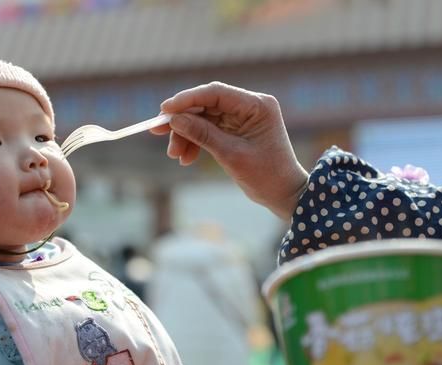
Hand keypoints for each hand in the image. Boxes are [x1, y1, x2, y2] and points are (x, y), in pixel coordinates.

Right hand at [151, 81, 307, 220]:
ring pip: (203, 118)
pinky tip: (185, 158)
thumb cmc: (266, 176)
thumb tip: (175, 120)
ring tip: (175, 155)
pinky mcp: (235, 129)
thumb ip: (203, 135)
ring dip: (186, 134)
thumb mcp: (231, 155)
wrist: (283, 194)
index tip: (164, 110)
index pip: (215, 93)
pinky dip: (195, 141)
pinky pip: (208, 129)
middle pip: (206, 104)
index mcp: (256, 105)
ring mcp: (242, 117)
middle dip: (182, 120)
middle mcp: (249, 106)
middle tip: (158, 132)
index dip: (187, 99)